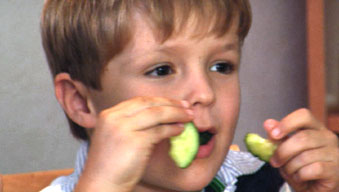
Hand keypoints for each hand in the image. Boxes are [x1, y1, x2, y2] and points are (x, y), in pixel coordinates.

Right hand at [75, 97, 192, 191]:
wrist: (101, 185)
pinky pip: (159, 131)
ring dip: (176, 114)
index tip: (174, 102)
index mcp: (108, 115)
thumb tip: (161, 117)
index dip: (159, 100)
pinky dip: (172, 129)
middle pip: (148, 103)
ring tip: (189, 117)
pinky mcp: (135, 141)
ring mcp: (123, 128)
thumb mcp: (118, 137)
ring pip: (156, 114)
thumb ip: (132, 124)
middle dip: (171, 103)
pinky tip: (180, 130)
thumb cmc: (111, 165)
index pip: (139, 100)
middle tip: (187, 106)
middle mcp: (114, 118)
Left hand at [264, 108, 338, 191]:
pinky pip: (313, 169)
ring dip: (290, 167)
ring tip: (290, 172)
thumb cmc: (300, 167)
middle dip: (283, 152)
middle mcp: (327, 137)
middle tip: (274, 162)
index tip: (273, 135)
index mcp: (315, 128)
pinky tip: (300, 178)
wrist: (314, 188)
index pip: (304, 116)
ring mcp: (334, 153)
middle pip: (302, 138)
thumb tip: (268, 123)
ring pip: (305, 156)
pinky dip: (301, 175)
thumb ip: (278, 138)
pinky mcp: (336, 169)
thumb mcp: (286, 151)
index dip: (287, 123)